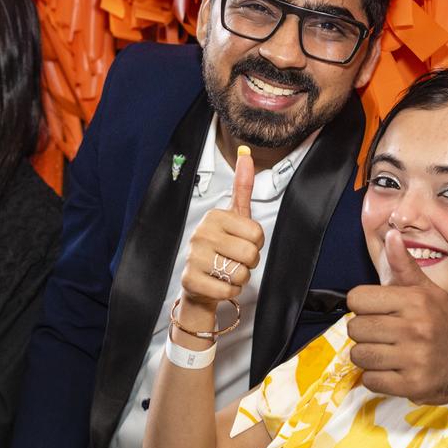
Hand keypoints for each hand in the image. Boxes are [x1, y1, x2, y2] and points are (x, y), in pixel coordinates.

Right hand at [179, 147, 262, 313]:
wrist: (199, 283)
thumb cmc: (222, 247)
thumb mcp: (234, 217)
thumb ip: (242, 187)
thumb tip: (246, 154)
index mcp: (215, 216)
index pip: (257, 234)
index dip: (255, 244)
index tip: (241, 242)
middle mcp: (201, 233)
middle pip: (251, 255)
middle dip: (249, 263)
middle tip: (234, 260)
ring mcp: (193, 256)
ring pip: (241, 274)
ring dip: (239, 279)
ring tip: (225, 273)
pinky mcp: (190, 280)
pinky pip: (228, 291)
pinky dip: (229, 292)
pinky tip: (218, 285)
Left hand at [346, 230, 447, 403]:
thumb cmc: (442, 322)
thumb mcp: (426, 290)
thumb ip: (403, 265)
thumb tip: (391, 235)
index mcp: (414, 301)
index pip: (357, 299)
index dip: (362, 305)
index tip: (375, 311)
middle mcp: (415, 328)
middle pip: (355, 328)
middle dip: (363, 332)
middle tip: (381, 333)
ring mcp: (414, 359)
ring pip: (359, 355)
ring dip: (367, 356)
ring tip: (385, 351)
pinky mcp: (412, 385)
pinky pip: (371, 381)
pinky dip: (375, 377)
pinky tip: (391, 370)